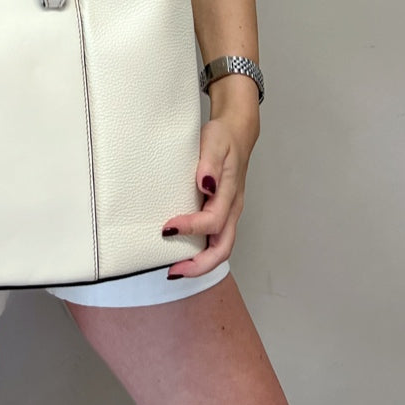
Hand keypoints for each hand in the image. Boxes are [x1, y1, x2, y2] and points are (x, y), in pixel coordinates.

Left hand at [161, 78, 260, 277]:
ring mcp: (229, 212)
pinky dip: (201, 251)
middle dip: (200, 265)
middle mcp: (232, 208)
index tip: (167, 227)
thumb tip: (205, 184)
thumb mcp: (215, 141)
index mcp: (230, 193)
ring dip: (200, 262)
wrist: (237, 133)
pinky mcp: (222, 212)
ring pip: (220, 247)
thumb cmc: (224, 137)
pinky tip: (182, 251)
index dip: (191, 228)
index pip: (213, 221)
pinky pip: (215, 239)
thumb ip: (209, 162)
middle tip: (174, 271)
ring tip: (175, 268)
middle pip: (223, 248)